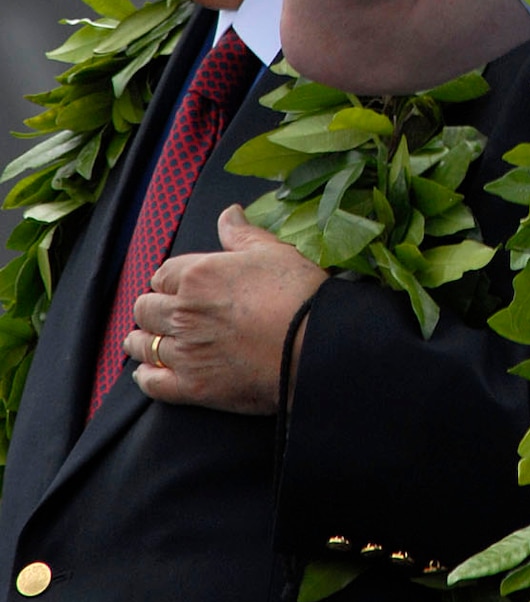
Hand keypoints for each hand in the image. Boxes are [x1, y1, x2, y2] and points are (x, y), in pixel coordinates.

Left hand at [127, 205, 326, 413]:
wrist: (314, 347)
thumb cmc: (297, 294)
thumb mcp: (272, 252)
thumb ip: (242, 235)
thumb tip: (229, 214)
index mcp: (197, 275)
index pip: (163, 275)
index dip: (168, 281)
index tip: (174, 288)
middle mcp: (184, 312)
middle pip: (146, 309)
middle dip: (152, 310)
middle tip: (160, 314)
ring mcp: (186, 352)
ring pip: (144, 345)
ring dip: (143, 341)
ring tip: (145, 342)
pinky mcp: (193, 387)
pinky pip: (153, 383)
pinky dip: (147, 377)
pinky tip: (148, 373)